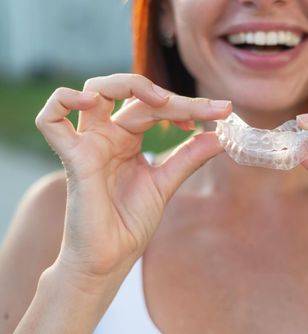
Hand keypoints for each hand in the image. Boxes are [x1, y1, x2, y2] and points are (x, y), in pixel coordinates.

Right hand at [36, 74, 231, 278]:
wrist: (110, 259)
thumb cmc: (130, 224)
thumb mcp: (166, 183)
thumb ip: (188, 157)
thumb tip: (220, 136)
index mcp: (126, 139)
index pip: (154, 107)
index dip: (188, 106)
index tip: (220, 112)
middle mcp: (106, 136)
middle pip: (134, 97)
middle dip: (173, 99)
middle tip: (207, 110)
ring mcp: (88, 144)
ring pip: (94, 90)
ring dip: (128, 85)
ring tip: (162, 101)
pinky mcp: (73, 159)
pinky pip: (50, 119)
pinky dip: (63, 100)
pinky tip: (92, 101)